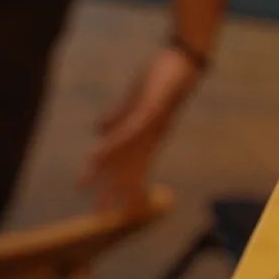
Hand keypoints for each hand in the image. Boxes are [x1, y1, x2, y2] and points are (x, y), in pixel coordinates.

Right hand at [82, 48, 199, 212]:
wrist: (181, 59)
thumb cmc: (160, 79)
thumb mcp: (134, 100)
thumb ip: (117, 117)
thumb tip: (98, 132)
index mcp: (145, 136)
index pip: (129, 167)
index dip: (117, 186)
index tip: (106, 205)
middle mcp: (150, 136)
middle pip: (131, 171)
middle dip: (117, 195)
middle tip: (103, 218)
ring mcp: (152, 125)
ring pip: (131, 160)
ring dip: (114, 182)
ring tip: (101, 201)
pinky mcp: (151, 108)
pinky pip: (128, 130)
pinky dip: (112, 145)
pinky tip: (96, 156)